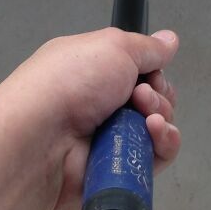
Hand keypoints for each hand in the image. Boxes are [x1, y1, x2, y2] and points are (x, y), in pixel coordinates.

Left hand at [5, 27, 180, 209]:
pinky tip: (155, 134)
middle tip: (139, 96)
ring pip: (158, 128)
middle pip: (153, 99)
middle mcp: (101, 104)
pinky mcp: (117, 169)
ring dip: (160, 117)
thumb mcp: (114, 47)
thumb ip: (148, 47)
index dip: (152, 71)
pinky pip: (156, 158)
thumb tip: (170, 39)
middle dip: (157, 94)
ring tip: (144, 117)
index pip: (139, 71)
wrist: (40, 137)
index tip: (150, 71)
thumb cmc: (72, 81)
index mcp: (94, 70)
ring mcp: (109, 138)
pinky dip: (163, 143)